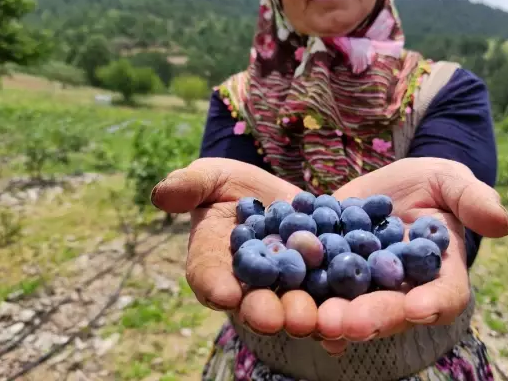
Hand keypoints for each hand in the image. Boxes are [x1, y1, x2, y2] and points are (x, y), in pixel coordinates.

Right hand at [150, 158, 319, 337]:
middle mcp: (247, 284)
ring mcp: (284, 288)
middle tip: (275, 318)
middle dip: (262, 311)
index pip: (208, 274)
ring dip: (302, 317)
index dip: (214, 284)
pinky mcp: (317, 283)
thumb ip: (189, 185)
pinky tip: (346, 330)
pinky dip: (334, 316)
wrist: (275, 196)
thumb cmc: (231, 186)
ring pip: (291, 306)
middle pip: (252, 301)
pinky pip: (325, 301)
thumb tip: (161, 194)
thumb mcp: (210, 177)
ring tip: (315, 322)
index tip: (224, 293)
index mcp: (213, 261)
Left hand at [316, 157, 507, 354]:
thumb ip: (472, 199)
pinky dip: (305, 299)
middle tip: (348, 323)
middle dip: (372, 318)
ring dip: (333, 318)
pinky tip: (289, 305)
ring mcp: (364, 287)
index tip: (418, 308)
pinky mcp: (330, 274)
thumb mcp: (449, 180)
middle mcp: (402, 290)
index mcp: (439, 272)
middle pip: (392, 311)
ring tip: (315, 319)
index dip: (433, 304)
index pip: (445, 295)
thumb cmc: (428, 184)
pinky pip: (318, 292)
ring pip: (352, 310)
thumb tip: (503, 223)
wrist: (385, 186)